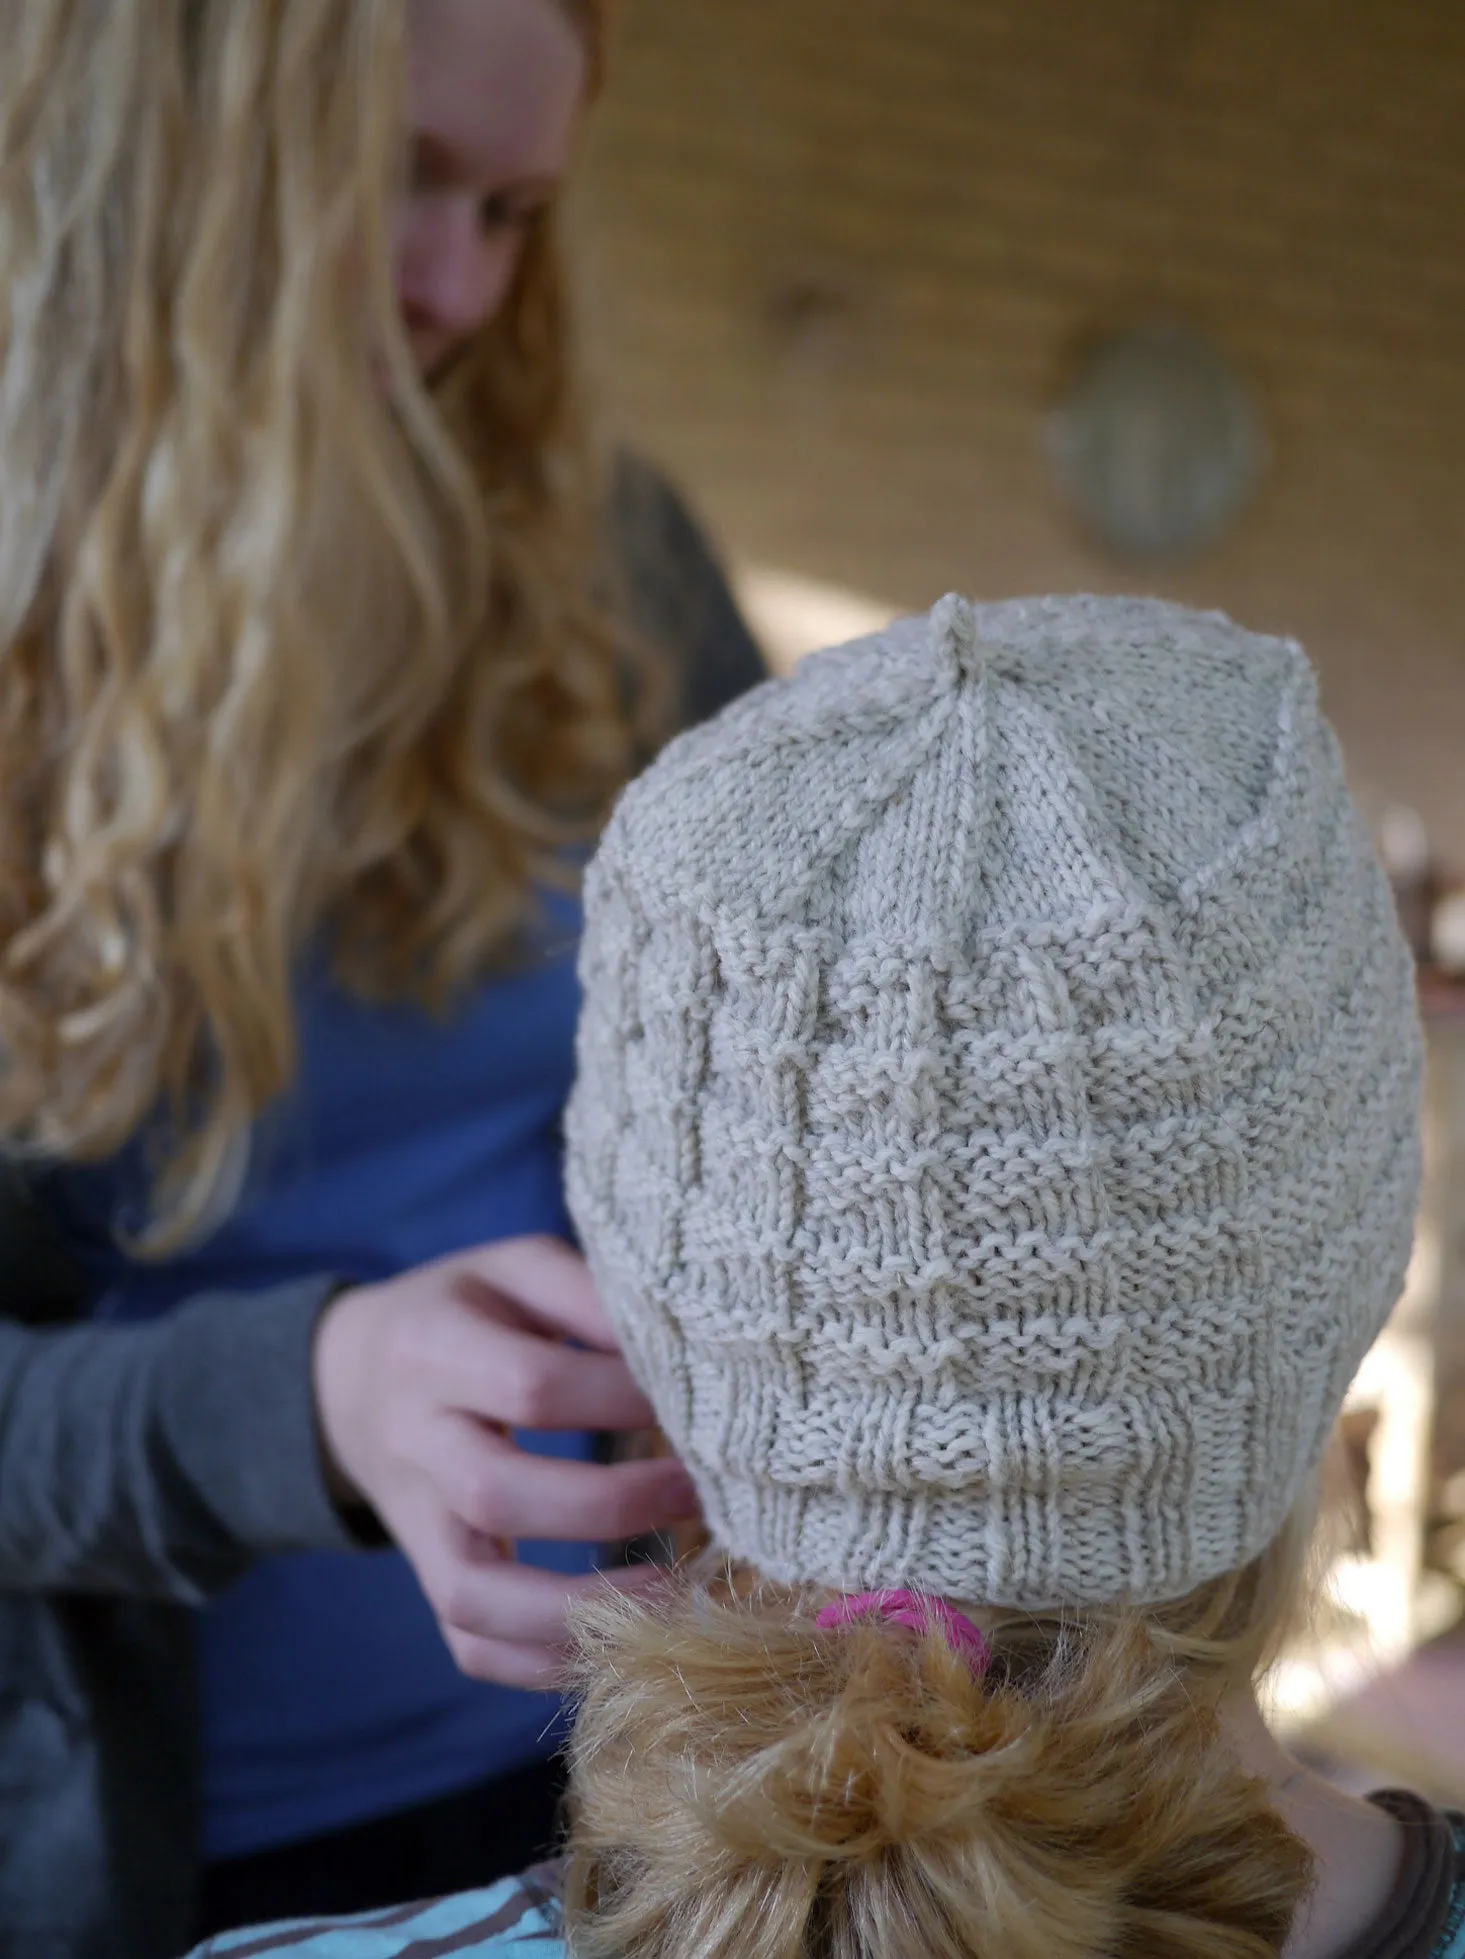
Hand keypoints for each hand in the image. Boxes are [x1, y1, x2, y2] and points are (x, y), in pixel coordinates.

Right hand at [311, 1235, 695, 1688]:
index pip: (530, 1387)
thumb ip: (586, 1295)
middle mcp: (411, 1441)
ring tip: (672, 1596)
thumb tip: (676, 1347)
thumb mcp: (514, 1271)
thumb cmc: (464, 1312)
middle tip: (698, 1492)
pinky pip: (470, 1643)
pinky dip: (542, 1662)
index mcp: (431, 1348)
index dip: (620, 1400)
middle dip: (611, 1505)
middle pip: (497, 1495)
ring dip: (578, 1611)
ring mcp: (412, 1522)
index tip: (694, 1402)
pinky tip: (620, 1644)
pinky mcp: (427, 1576)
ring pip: (472, 1595)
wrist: (351, 1377)